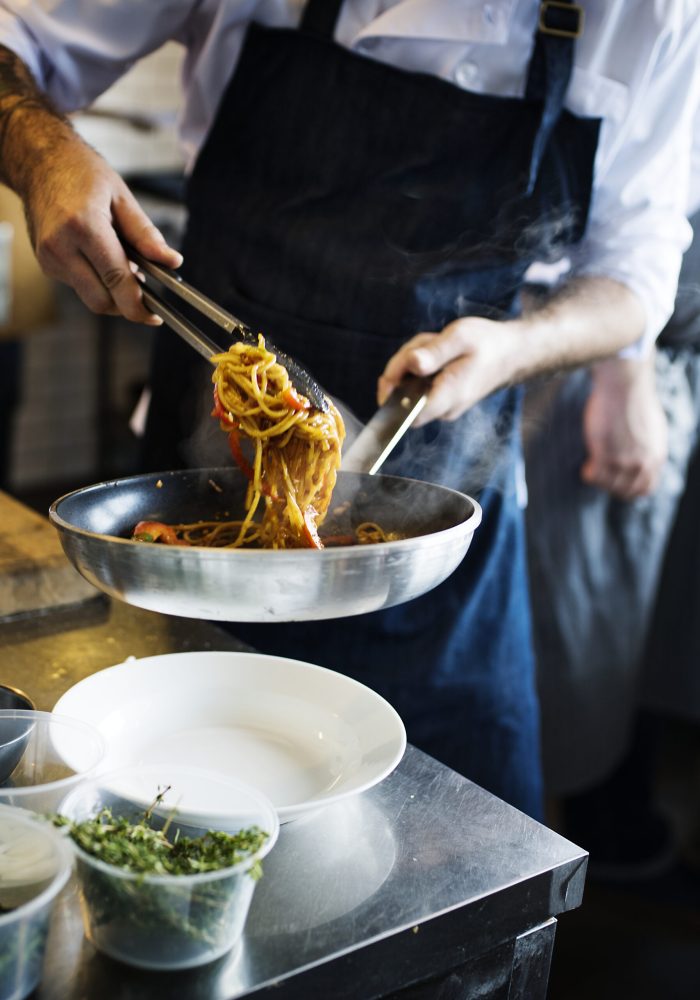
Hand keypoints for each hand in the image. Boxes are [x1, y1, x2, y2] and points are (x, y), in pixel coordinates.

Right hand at [24, 135, 181, 323]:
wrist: (41, 163)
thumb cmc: (82, 173)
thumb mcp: (122, 197)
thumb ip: (146, 235)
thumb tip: (172, 262)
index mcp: (83, 226)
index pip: (116, 280)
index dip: (139, 305)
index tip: (155, 316)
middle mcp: (60, 246)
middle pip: (101, 301)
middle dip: (126, 305)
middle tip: (146, 294)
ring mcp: (49, 258)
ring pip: (90, 297)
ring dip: (112, 292)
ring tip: (124, 266)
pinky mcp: (46, 264)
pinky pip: (79, 286)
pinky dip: (97, 282)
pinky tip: (103, 260)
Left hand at [377, 316, 519, 424]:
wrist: (511, 352)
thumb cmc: (487, 343)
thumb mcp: (459, 337)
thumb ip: (433, 352)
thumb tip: (412, 365)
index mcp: (448, 396)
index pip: (406, 412)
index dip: (393, 391)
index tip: (398, 367)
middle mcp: (444, 409)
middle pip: (403, 396)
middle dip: (404, 366)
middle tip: (426, 344)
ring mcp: (443, 407)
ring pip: (409, 388)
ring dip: (414, 363)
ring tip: (437, 344)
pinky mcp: (441, 400)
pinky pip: (419, 386)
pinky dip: (422, 367)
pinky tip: (438, 353)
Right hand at [581, 355, 667, 498]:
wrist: (624, 386)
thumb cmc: (635, 400)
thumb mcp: (653, 429)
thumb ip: (648, 448)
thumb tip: (642, 456)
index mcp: (655, 457)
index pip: (644, 489)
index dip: (629, 488)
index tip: (618, 479)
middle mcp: (642, 463)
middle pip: (625, 491)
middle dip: (611, 486)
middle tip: (602, 473)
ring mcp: (623, 460)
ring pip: (608, 486)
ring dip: (599, 479)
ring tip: (593, 466)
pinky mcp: (605, 454)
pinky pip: (595, 477)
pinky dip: (589, 474)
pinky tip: (587, 464)